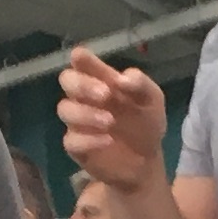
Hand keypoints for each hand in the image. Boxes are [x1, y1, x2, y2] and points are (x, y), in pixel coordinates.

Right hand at [55, 50, 169, 190]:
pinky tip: (108, 141)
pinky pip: (71, 140)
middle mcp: (85, 97)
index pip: (84, 63)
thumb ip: (141, 84)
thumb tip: (122, 79)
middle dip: (82, 85)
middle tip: (105, 94)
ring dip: (86, 113)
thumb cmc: (145, 123)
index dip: (80, 58)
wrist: (147, 161)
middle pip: (67, 80)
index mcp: (101, 80)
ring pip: (65, 109)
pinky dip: (88, 140)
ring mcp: (78, 122)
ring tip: (110, 122)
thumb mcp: (152, 100)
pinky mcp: (77, 147)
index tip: (80, 57)